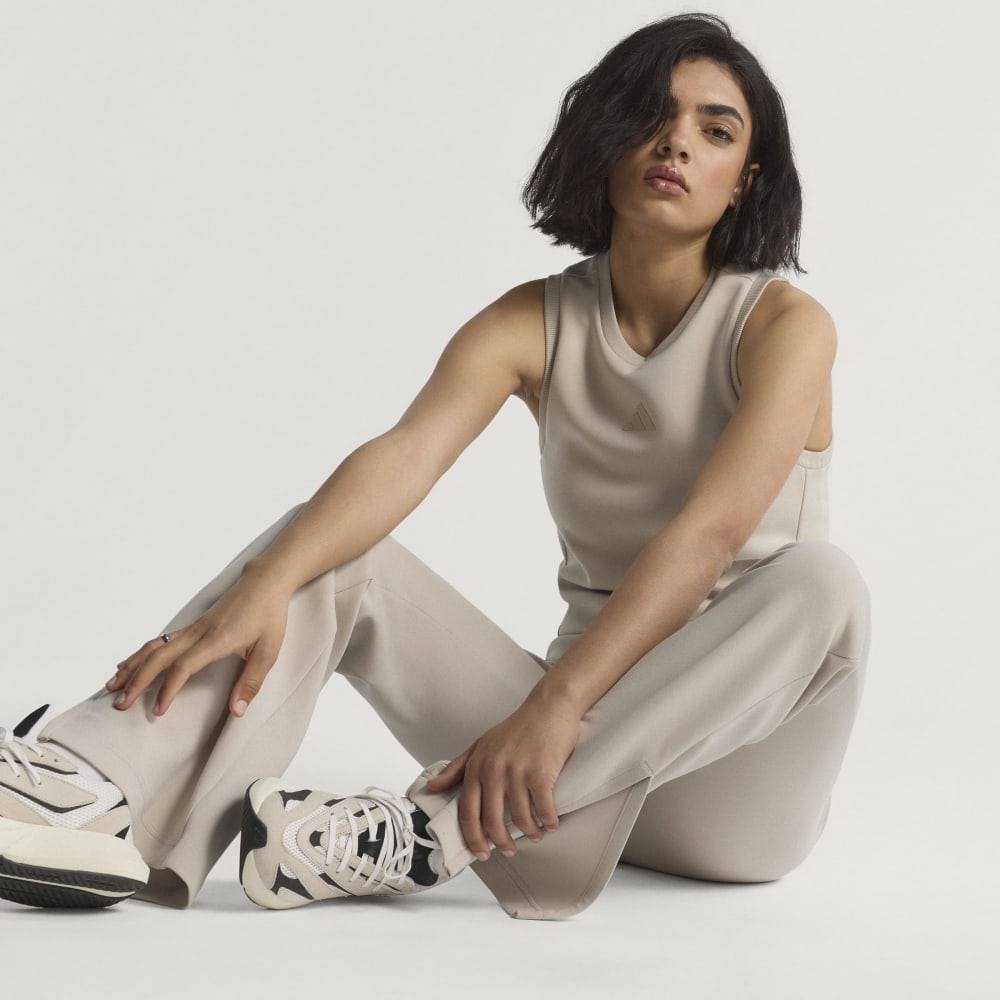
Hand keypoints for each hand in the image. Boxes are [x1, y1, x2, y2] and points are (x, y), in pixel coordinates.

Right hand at [106, 564, 292, 717]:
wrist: (265, 581)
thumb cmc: (269, 615)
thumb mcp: (269, 650)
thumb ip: (252, 681)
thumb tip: (237, 711)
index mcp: (217, 639)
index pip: (184, 666)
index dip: (168, 689)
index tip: (158, 711)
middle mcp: (199, 632)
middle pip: (159, 656)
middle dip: (136, 681)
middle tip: (120, 704)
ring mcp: (193, 627)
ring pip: (154, 646)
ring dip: (132, 666)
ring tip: (112, 686)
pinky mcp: (193, 626)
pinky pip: (161, 641)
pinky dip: (141, 654)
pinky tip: (129, 663)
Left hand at [425, 684, 580, 860]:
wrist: (548, 707)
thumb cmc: (516, 728)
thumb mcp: (481, 744)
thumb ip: (456, 767)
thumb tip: (432, 786)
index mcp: (477, 766)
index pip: (468, 813)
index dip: (473, 839)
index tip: (481, 852)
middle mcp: (494, 770)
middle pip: (492, 821)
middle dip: (501, 843)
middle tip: (509, 850)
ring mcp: (517, 773)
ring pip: (520, 819)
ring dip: (530, 833)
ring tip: (535, 834)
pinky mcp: (541, 773)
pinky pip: (544, 810)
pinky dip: (549, 822)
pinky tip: (551, 824)